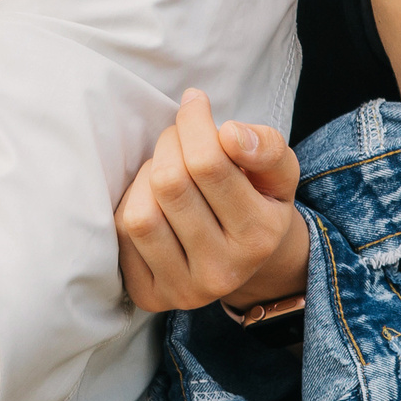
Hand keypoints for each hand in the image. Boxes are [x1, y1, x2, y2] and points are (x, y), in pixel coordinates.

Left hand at [116, 88, 309, 313]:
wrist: (246, 262)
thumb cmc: (257, 201)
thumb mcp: (278, 172)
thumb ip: (266, 147)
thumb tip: (230, 134)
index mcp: (259, 235)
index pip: (208, 164)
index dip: (193, 123)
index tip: (193, 103)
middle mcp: (223, 271)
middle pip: (170, 184)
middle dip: (169, 145)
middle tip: (178, 137)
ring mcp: (185, 290)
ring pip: (141, 214)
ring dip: (146, 177)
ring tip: (166, 171)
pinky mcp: (150, 297)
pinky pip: (122, 238)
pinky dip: (130, 207)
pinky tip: (152, 202)